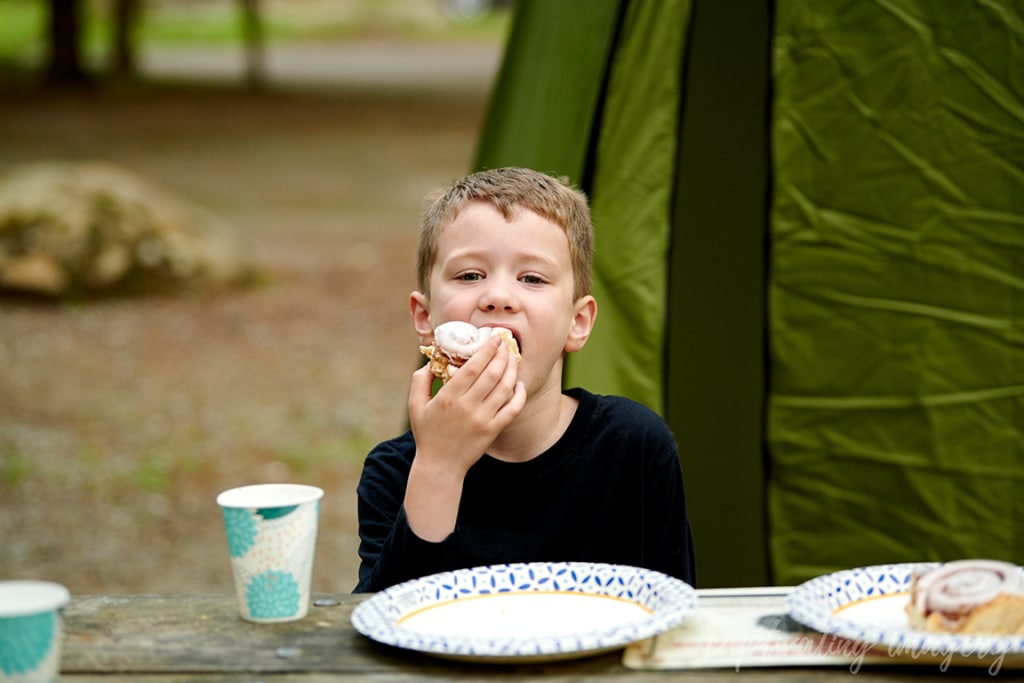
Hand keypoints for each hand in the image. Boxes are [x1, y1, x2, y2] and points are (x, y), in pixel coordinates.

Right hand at [409, 334, 523, 473]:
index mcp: (448, 397)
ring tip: (513, 358)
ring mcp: (483, 419)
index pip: (473, 367)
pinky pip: (512, 409)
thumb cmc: (427, 434)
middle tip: (506, 343)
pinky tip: (519, 384)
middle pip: (492, 374)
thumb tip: (430, 362)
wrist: (440, 465)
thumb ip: (419, 380)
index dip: (486, 350)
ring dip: (511, 370)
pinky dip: (519, 395)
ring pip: (504, 389)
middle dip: (502, 355)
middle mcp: (468, 407)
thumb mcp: (415, 406)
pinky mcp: (493, 431)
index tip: (494, 338)